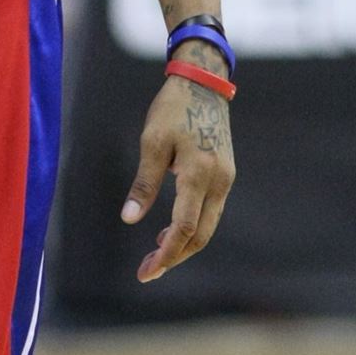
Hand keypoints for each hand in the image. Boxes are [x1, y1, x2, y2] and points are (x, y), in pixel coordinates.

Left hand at [120, 74, 234, 281]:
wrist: (204, 84)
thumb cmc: (173, 109)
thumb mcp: (152, 143)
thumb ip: (144, 184)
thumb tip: (129, 218)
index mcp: (199, 173)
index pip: (184, 227)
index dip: (166, 254)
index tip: (147, 271)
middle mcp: (218, 180)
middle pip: (200, 234)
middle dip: (174, 256)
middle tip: (147, 270)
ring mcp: (226, 178)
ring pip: (208, 225)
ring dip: (184, 244)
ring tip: (155, 254)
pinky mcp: (225, 174)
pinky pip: (210, 211)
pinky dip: (192, 226)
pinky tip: (171, 230)